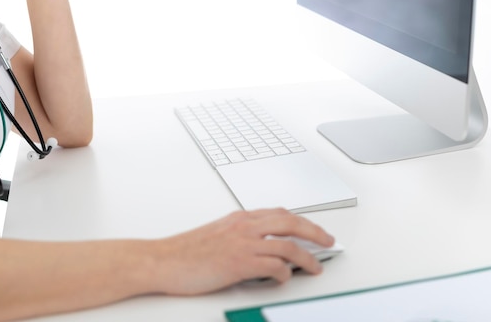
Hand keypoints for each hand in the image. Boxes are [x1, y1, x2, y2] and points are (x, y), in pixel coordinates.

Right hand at [150, 208, 334, 294]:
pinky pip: (274, 266)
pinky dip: (284, 273)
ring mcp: (243, 243)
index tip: (312, 229)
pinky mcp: (239, 263)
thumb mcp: (216, 234)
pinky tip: (283, 278)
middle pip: (291, 223)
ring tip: (315, 267)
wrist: (161, 260)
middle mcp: (244, 226)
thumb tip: (259, 246)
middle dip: (315, 232)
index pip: (279, 213)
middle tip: (328, 241)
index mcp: (239, 218)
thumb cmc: (184, 251)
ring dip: (307, 258)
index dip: (301, 221)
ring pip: (288, 245)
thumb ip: (239, 234)